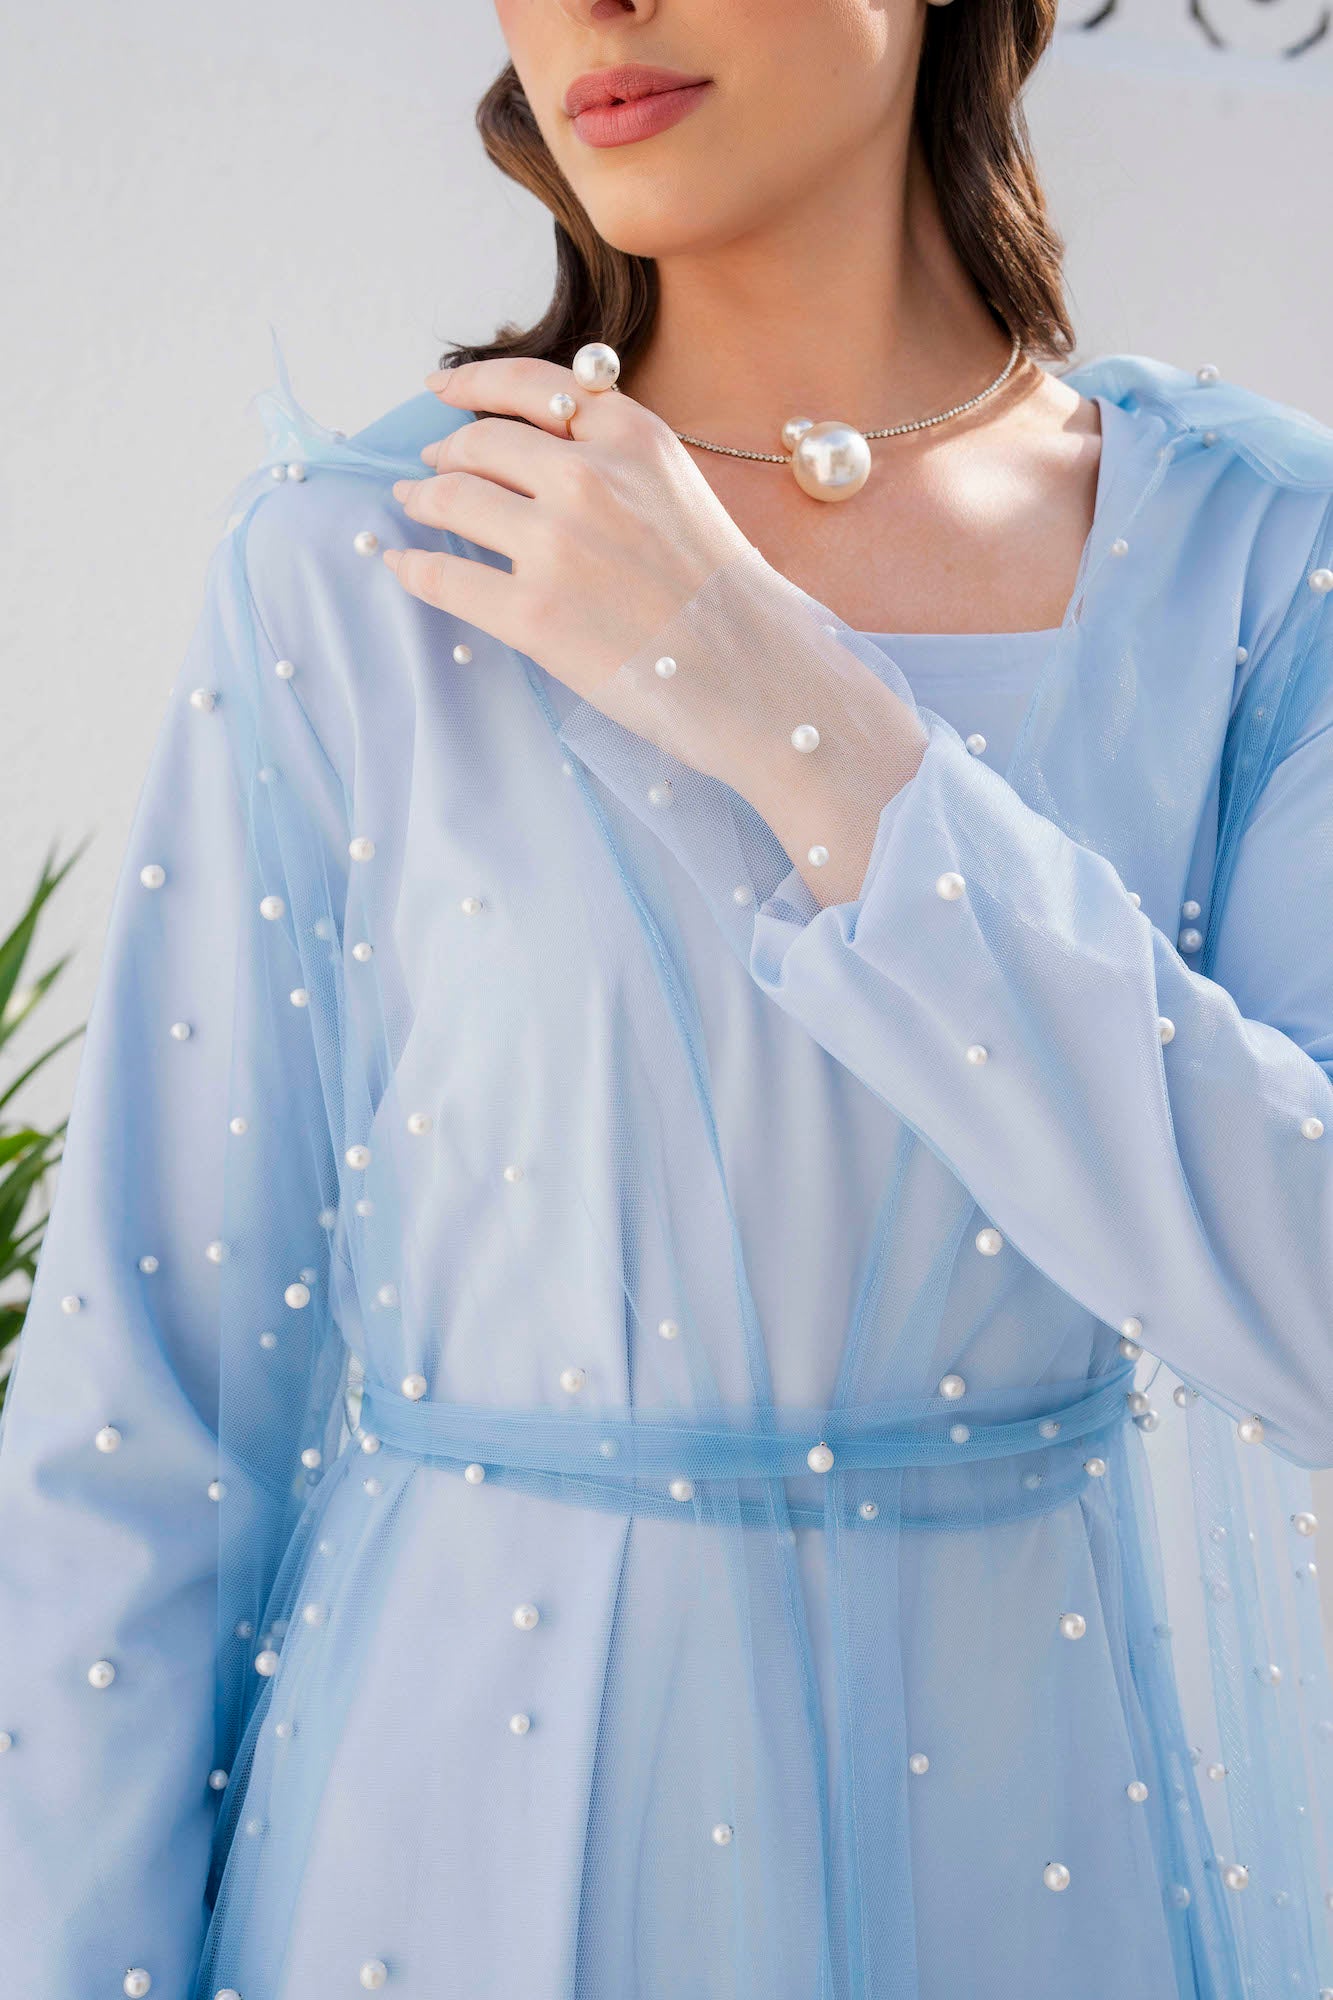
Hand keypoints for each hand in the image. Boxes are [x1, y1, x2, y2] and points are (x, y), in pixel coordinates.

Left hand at [381, 354, 753, 698]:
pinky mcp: (530, 613)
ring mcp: (554, 545)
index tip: (441, 390)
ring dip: (421, 500)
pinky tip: (403, 564)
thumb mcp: (680, 487)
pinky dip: (412, 567)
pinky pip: (443, 577)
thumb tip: (534, 451)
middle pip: (480, 443)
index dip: (474, 384)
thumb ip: (615, 457)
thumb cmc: (723, 594)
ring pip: (451, 500)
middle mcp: (586, 477)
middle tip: (429, 470)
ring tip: (412, 506)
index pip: (531, 386)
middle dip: (445, 453)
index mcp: (630, 436)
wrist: (753, 674)